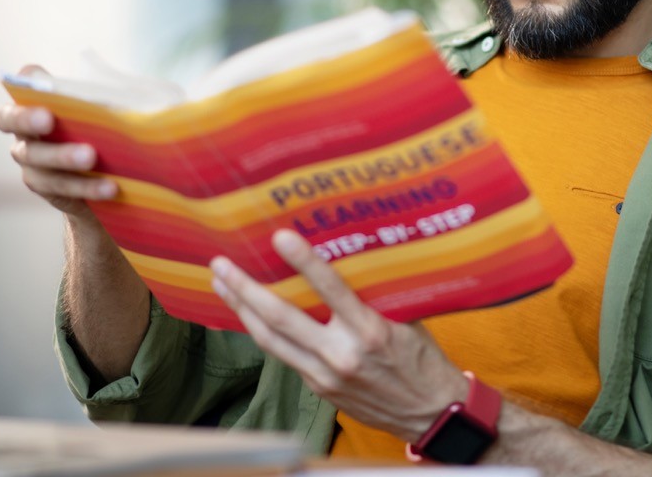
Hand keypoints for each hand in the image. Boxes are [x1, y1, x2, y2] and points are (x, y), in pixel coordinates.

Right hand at [0, 65, 116, 218]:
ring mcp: (32, 162)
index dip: (23, 83)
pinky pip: (61, 188)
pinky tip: (110, 187)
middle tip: (48, 120)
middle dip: (28, 119)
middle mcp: (26, 131)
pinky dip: (86, 186)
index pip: (21, 85)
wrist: (116, 176)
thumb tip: (126, 95)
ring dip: (63, 156)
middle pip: (10, 121)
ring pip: (37, 160)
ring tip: (90, 157)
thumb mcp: (115, 107)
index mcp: (39, 103)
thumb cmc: (112, 127)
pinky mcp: (48, 189)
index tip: (38, 85)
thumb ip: (111, 97)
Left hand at [210, 229, 468, 441]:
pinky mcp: (318, 388)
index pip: (331, 288)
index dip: (304, 261)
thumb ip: (374, 293)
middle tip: (221, 264)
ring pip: (270, 341)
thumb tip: (346, 254)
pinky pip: (283, 355)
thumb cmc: (422, 359)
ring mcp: (324, 375)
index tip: (279, 236)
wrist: (430, 413)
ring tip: (221, 284)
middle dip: (246, 289)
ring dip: (241, 310)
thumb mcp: (406, 318)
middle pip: (281, 318)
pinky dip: (262, 332)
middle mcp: (341, 354)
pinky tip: (247, 315)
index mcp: (369, 331)